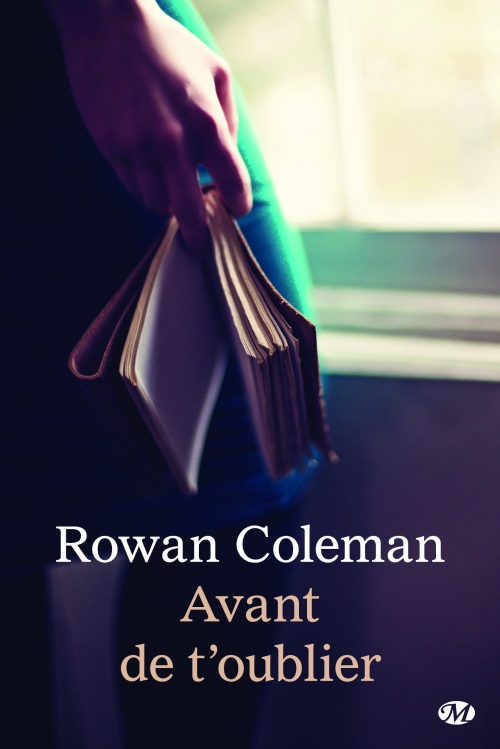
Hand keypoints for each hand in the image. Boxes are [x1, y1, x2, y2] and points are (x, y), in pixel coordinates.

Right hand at [45, 0, 251, 248]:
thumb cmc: (169, 48)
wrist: (107, 24)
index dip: (237, 204)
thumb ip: (227, 121)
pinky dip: (145, 189)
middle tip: (202, 248)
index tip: (234, 211)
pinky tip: (150, 174)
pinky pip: (132, 187)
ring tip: (172, 192)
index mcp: (206, 121)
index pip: (231, 183)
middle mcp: (173, 141)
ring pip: (157, 203)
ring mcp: (137, 147)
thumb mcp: (216, 73)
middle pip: (190, 212)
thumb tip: (226, 161)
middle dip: (199, 236)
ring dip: (168, 205)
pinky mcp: (110, 147)